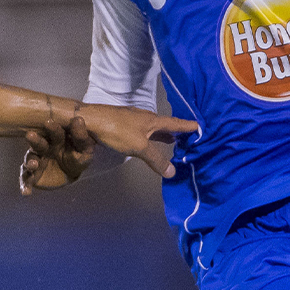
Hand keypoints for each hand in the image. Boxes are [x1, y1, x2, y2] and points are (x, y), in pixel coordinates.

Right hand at [20, 117, 94, 192]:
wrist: (72, 175)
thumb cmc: (78, 157)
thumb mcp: (85, 149)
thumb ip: (81, 136)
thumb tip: (78, 119)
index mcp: (56, 138)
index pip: (53, 131)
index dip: (51, 128)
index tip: (48, 122)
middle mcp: (43, 147)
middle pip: (38, 142)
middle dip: (35, 140)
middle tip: (30, 135)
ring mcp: (37, 160)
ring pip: (30, 159)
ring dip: (30, 161)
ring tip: (33, 165)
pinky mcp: (33, 174)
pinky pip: (26, 178)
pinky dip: (25, 185)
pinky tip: (26, 192)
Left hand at [75, 104, 197, 177]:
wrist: (88, 119)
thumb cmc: (115, 130)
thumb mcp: (139, 146)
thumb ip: (156, 159)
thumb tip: (173, 172)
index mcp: (152, 120)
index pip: (175, 123)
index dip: (188, 126)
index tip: (201, 127)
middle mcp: (145, 117)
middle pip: (165, 124)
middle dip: (176, 131)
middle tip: (187, 137)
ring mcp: (132, 119)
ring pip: (153, 127)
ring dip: (162, 134)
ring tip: (171, 140)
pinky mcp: (122, 124)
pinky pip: (143, 130)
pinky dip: (150, 135)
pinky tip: (146, 140)